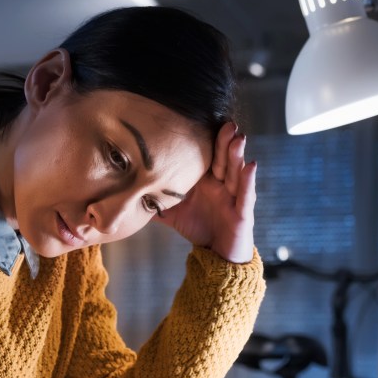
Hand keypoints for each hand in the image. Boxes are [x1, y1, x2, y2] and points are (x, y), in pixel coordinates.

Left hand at [155, 122, 257, 263]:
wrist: (216, 257)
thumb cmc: (198, 228)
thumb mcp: (173, 213)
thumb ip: (154, 201)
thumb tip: (126, 194)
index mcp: (206, 180)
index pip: (206, 156)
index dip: (206, 139)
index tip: (201, 120)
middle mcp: (221, 184)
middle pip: (223, 158)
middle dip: (224, 140)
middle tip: (225, 121)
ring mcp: (233, 196)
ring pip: (236, 172)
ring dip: (237, 154)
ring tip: (238, 136)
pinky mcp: (243, 212)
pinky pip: (246, 194)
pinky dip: (248, 180)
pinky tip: (251, 165)